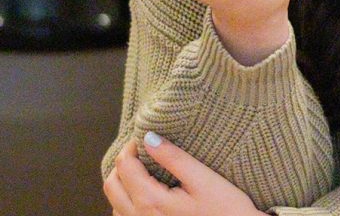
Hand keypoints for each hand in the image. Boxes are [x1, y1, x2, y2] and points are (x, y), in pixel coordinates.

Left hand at [104, 134, 270, 215]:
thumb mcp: (201, 178)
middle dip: (123, 163)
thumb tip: (150, 137)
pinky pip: (126, 215)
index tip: (145, 136)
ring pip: (115, 203)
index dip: (131, 146)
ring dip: (123, 182)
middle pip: (112, 185)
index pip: (125, 167)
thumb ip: (173, 158)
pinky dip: (128, 199)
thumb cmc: (224, 208)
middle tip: (142, 149)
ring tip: (144, 166)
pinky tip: (147, 190)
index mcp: (151, 202)